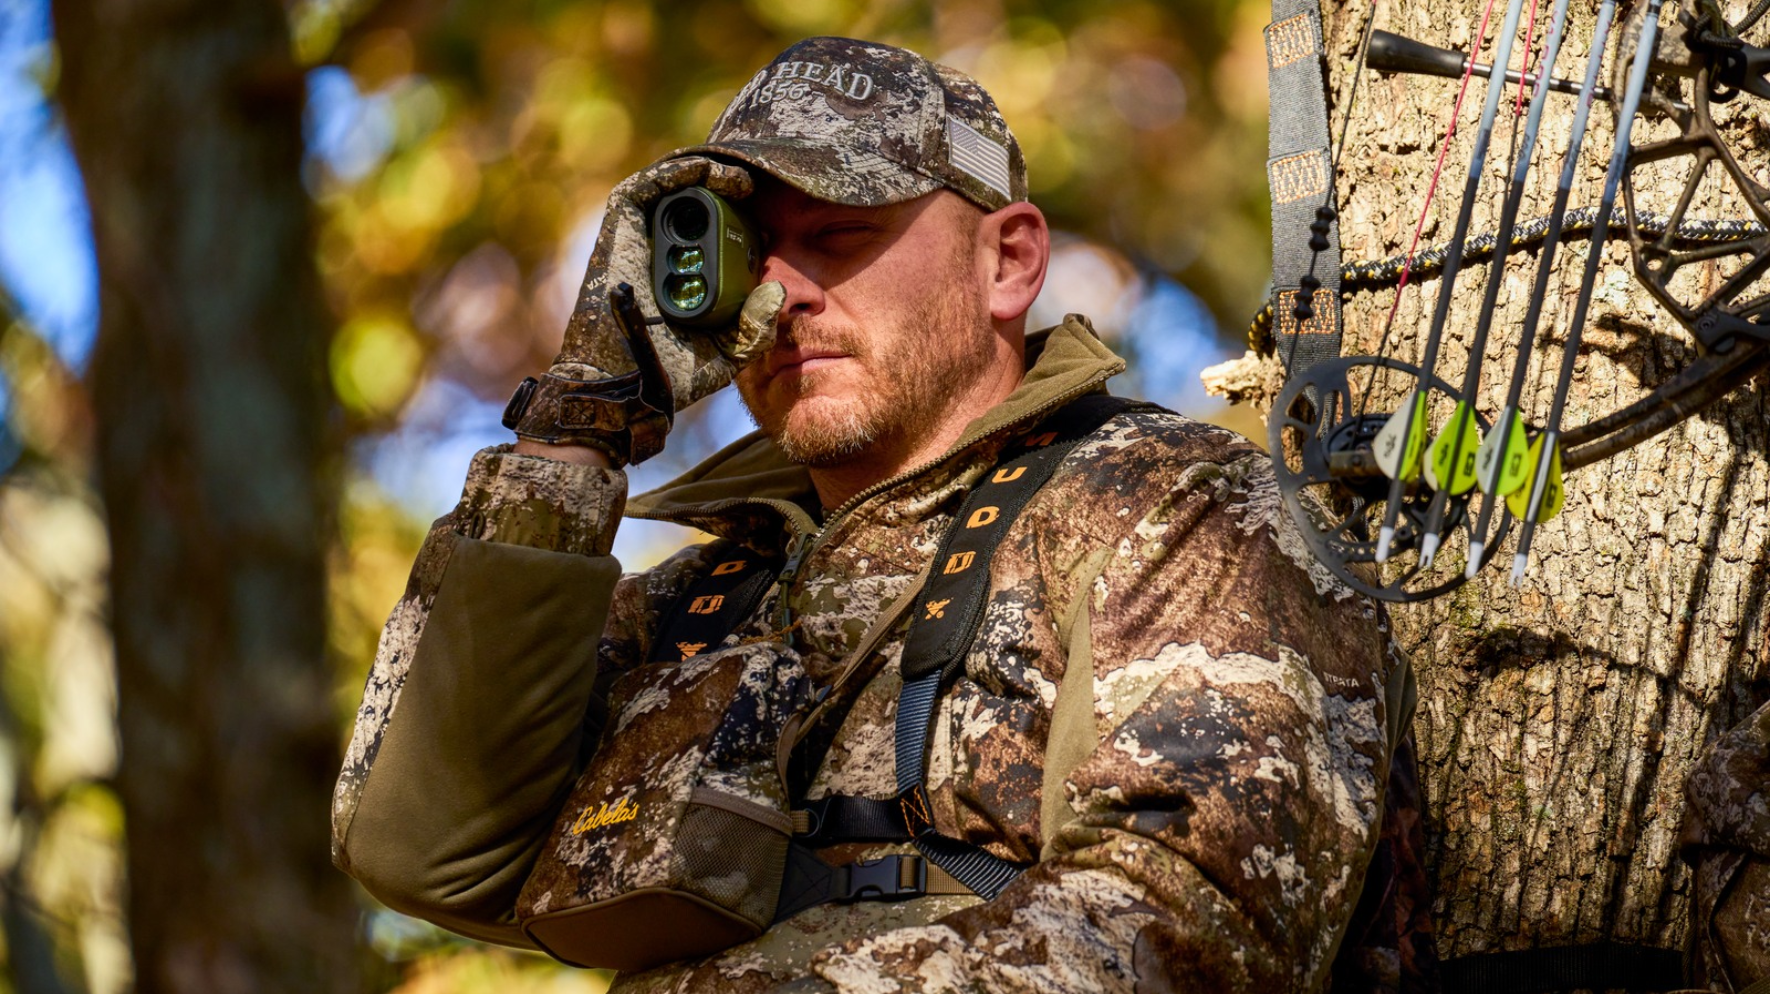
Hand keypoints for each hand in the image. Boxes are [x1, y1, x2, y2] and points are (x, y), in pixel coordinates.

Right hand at [505, 155, 784, 465]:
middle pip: (699, 208)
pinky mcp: (620, 229)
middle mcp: (664, 255)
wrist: (624, 384)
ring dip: (709, 175)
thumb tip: (776, 293)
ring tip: (742, 179)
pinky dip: (679, 172)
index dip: (744, 222)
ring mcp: (641, 242)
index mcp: (688, 278)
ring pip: (675, 191)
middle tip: (759, 193)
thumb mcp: (726, 352)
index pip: (717, 238)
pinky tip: (711, 172)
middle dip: (729, 193)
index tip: (773, 223)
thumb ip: (754, 327)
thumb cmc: (668, 373)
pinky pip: (647, 187)